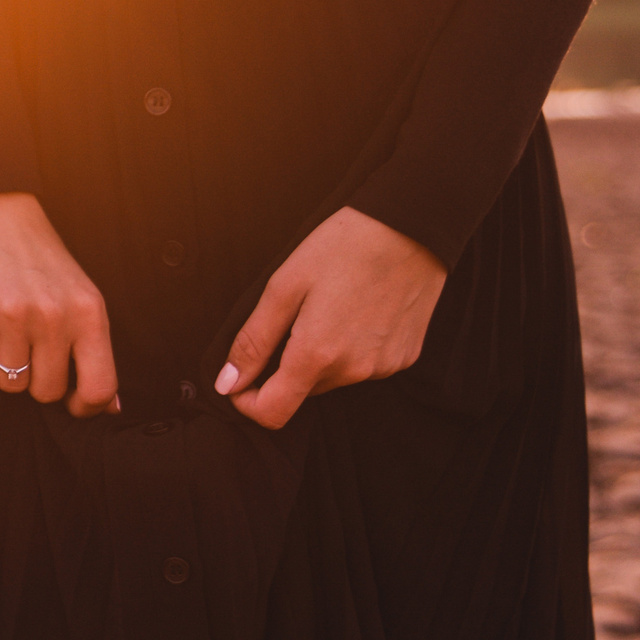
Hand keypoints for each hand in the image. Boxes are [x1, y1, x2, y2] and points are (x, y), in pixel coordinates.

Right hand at [0, 192, 119, 416]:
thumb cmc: (37, 260)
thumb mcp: (80, 295)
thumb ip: (94, 350)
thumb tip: (109, 410)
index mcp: (89, 311)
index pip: (100, 388)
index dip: (85, 406)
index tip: (71, 401)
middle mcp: (53, 315)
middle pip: (47, 392)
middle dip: (36, 379)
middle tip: (28, 345)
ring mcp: (11, 314)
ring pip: (10, 384)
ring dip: (5, 368)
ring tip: (4, 331)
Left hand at [218, 207, 445, 429]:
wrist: (412, 226)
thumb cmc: (344, 247)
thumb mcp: (284, 286)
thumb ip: (254, 341)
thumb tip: (227, 383)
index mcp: (317, 355)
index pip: (273, 413)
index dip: (247, 402)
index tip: (241, 379)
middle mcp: (353, 371)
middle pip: (302, 391)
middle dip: (285, 367)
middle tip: (292, 318)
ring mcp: (383, 367)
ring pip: (333, 378)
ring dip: (319, 356)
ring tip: (329, 308)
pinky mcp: (404, 357)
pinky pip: (364, 366)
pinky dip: (351, 348)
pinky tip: (357, 312)